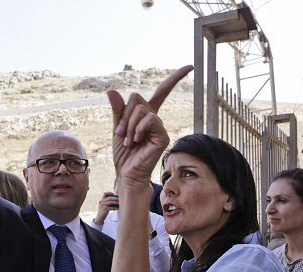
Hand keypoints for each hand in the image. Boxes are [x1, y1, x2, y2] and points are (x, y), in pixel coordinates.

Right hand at [94, 192, 118, 224]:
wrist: (99, 217)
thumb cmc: (103, 211)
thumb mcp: (103, 205)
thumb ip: (106, 202)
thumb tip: (115, 200)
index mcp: (101, 200)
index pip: (104, 193)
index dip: (109, 192)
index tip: (113, 193)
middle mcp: (102, 202)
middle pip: (110, 198)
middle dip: (115, 198)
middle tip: (120, 199)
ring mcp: (103, 205)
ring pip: (111, 202)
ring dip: (116, 202)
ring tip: (120, 203)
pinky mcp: (105, 209)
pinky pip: (112, 207)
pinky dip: (116, 208)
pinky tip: (118, 208)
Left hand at [107, 66, 192, 186]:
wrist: (126, 173)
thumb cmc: (124, 154)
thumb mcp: (118, 128)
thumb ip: (118, 110)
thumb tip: (111, 90)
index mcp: (146, 115)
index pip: (163, 91)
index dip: (176, 78)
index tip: (190, 66)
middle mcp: (155, 119)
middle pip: (137, 98)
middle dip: (124, 116)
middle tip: (120, 133)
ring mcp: (160, 127)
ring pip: (141, 109)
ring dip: (128, 125)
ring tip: (127, 141)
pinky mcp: (163, 135)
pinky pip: (149, 119)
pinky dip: (137, 128)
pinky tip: (135, 140)